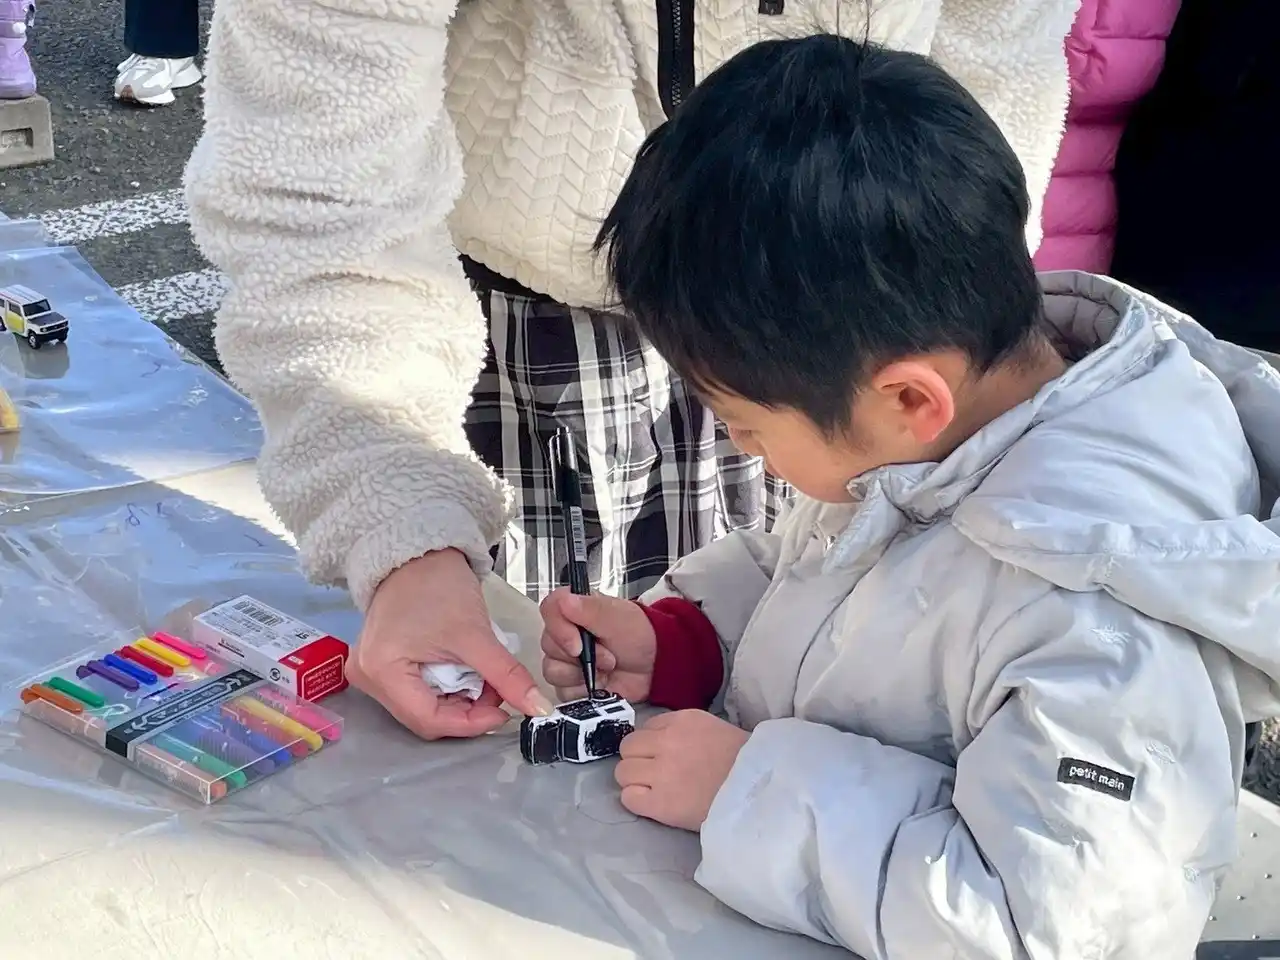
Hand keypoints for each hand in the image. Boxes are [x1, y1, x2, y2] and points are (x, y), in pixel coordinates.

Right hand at [348, 549, 554, 739]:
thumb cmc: (438, 585)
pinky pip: (417, 692)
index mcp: (381, 672)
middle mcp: (367, 678)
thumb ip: (507, 676)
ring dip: (459, 701)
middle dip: (467, 711)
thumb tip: (537, 708)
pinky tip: (465, 673)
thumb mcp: (476, 635)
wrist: (419, 553)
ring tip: (484, 678)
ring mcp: (371, 672)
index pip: (430, 721)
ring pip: (423, 707)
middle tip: (497, 691)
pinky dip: (446, 689)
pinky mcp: (382, 665)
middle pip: (425, 718)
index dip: (472, 723)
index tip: (505, 713)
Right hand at [540, 588, 656, 702]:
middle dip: (580, 656)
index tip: (578, 643)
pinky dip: (582, 690)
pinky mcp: (571, 684)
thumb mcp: (617, 617)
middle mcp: (565, 633)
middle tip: (608, 657)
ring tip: (605, 670)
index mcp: (573, 609)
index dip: (558, 628)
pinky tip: (600, 684)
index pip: (548, 610)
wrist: (655, 666)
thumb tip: (563, 600)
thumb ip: (590, 609)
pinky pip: (562, 692)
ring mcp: (566, 660)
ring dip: (581, 674)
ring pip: (552, 671)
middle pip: (548, 645)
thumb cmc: (638, 635)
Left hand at [615, 710, 748, 830]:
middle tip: (653, 774)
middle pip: (628, 747)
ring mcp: (661, 773)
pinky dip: (636, 801)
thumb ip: (683, 731)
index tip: (663, 756)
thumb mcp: (713, 729)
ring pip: (622, 772)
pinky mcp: (660, 803)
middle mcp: (667, 742)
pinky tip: (652, 803)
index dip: (651, 744)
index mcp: (682, 720)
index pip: (646, 727)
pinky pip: (628, 798)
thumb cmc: (743, 763)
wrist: (760, 794)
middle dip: (637, 760)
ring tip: (653, 789)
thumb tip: (658, 740)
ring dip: (634, 781)